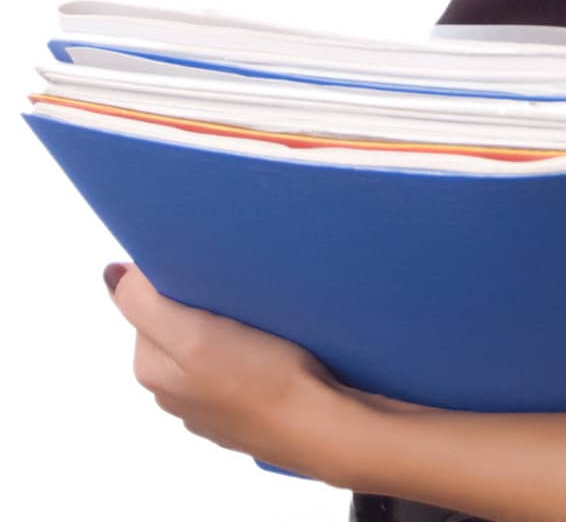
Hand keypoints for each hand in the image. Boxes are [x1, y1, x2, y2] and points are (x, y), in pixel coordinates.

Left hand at [103, 261, 394, 485]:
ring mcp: (207, 400)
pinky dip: (247, 343)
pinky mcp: (241, 403)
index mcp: (151, 368)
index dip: (176, 279)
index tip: (209, 274)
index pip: (146, 302)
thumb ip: (144, 304)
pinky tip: (269, 341)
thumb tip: (111, 274)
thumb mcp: (193, 335)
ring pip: (208, 339)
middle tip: (236, 294)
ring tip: (257, 314)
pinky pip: (234, 359)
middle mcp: (171, 389)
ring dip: (227, 320)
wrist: (321, 425)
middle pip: (176, 320)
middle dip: (201, 299)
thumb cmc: (262, 382)